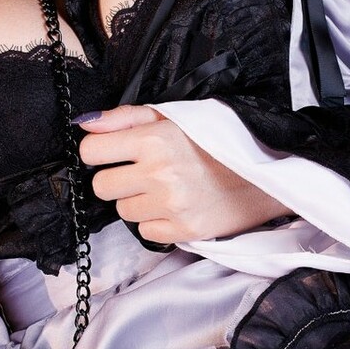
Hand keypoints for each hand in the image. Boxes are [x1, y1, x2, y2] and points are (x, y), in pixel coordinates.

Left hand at [77, 104, 282, 243]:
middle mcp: (160, 172)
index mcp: (155, 138)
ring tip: (166, 188)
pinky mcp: (182, 230)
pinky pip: (144, 232)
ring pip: (122, 210)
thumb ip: (125, 118)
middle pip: (101, 186)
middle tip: (142, 173)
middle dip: (117, 179)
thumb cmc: (217, 142)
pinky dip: (156, 222)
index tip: (113, 154)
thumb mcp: (173, 116)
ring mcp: (171, 204)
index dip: (99, 153)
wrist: (263, 174)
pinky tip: (175, 206)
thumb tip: (86, 125)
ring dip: (138, 201)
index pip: (91, 152)